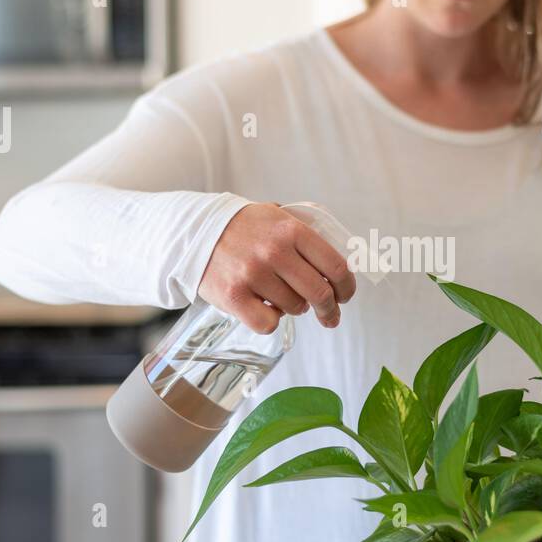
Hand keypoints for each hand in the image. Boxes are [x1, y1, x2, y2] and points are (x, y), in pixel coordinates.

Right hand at [198, 202, 355, 333]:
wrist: (195, 231)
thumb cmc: (243, 228)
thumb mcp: (277, 217)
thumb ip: (306, 235)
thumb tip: (341, 263)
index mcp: (291, 230)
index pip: (335, 266)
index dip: (346, 287)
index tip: (345, 295)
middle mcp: (274, 252)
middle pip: (320, 293)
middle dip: (330, 309)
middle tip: (329, 315)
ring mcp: (253, 275)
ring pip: (295, 308)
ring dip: (295, 308)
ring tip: (282, 297)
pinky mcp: (234, 297)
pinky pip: (268, 324)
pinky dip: (271, 320)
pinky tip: (264, 307)